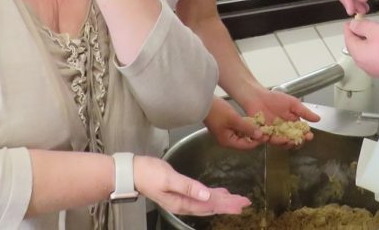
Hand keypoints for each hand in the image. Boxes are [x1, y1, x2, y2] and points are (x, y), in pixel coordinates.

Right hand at [134, 155, 250, 215]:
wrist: (132, 173)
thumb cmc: (149, 173)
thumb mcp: (169, 178)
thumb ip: (188, 187)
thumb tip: (207, 195)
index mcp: (183, 202)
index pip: (210, 205)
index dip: (226, 204)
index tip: (241, 204)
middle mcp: (184, 204)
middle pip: (211, 205)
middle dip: (228, 204)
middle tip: (246, 202)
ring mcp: (182, 199)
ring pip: (207, 201)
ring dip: (223, 200)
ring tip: (237, 199)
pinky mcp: (180, 191)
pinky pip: (201, 196)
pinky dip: (212, 194)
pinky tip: (220, 192)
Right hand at [204, 97, 264, 149]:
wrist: (203, 102)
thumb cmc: (217, 111)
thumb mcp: (234, 119)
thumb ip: (247, 128)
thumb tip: (260, 136)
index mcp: (227, 141)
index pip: (246, 145)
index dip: (257, 141)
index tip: (267, 136)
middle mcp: (226, 140)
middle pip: (244, 141)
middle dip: (255, 136)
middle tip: (266, 130)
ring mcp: (225, 133)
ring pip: (241, 135)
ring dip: (250, 131)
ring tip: (261, 126)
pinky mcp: (225, 126)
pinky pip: (237, 129)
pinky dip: (245, 127)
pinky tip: (252, 121)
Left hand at [240, 89, 320, 147]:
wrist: (257, 96)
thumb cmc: (274, 98)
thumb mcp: (293, 104)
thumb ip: (304, 112)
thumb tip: (318, 119)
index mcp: (292, 124)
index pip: (301, 133)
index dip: (305, 136)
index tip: (309, 136)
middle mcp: (283, 131)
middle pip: (291, 142)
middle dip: (295, 143)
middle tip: (296, 140)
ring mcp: (273, 133)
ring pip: (280, 143)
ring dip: (283, 143)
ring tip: (285, 139)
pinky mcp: (262, 134)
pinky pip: (267, 140)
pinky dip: (269, 140)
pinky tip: (271, 137)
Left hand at [344, 18, 378, 80]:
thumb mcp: (376, 29)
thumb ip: (361, 26)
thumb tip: (353, 26)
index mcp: (359, 55)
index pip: (348, 39)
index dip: (349, 28)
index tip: (351, 22)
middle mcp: (365, 66)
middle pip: (357, 48)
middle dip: (360, 36)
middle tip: (365, 25)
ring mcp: (376, 71)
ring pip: (368, 54)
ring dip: (370, 43)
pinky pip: (378, 60)